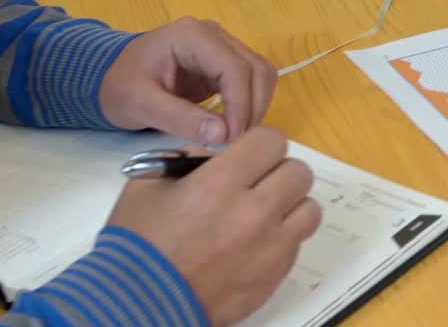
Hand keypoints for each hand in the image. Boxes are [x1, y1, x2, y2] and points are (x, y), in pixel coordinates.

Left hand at [99, 18, 277, 144]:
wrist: (105, 76)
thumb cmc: (117, 85)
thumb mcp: (139, 104)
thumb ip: (179, 117)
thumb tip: (223, 135)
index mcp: (192, 36)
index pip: (234, 68)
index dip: (241, 105)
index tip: (233, 139)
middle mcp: (215, 35)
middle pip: (256, 69)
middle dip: (252, 108)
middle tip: (237, 142)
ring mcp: (222, 46)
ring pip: (261, 74)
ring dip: (256, 106)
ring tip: (236, 136)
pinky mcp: (224, 62)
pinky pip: (251, 82)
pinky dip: (250, 104)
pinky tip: (233, 126)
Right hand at [107, 127, 320, 326]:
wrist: (138, 306)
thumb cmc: (138, 244)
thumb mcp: (148, 186)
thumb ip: (187, 161)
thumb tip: (217, 156)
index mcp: (220, 184)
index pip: (272, 141)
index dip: (260, 145)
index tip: (249, 156)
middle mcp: (254, 212)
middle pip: (298, 172)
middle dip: (278, 172)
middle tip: (256, 184)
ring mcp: (269, 247)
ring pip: (309, 209)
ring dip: (289, 206)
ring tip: (263, 215)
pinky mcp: (274, 276)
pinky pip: (297, 244)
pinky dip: (282, 239)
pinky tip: (255, 244)